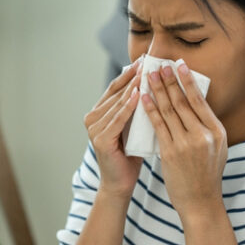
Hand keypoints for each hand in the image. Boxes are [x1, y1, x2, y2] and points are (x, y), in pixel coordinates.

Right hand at [84, 57, 143, 198]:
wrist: (120, 184)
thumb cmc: (130, 156)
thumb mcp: (133, 127)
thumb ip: (135, 109)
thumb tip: (152, 85)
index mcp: (99, 113)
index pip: (116, 88)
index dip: (130, 74)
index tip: (145, 59)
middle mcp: (92, 118)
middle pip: (116, 93)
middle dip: (133, 77)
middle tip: (148, 61)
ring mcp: (93, 129)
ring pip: (117, 103)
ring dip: (132, 87)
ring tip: (146, 74)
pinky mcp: (100, 139)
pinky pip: (117, 119)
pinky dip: (127, 106)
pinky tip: (138, 95)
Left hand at [141, 61, 227, 220]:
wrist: (200, 202)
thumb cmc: (206, 174)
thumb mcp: (216, 148)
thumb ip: (205, 127)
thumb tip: (194, 103)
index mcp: (217, 131)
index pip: (200, 100)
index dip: (188, 81)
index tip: (179, 65)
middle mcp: (204, 135)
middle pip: (183, 101)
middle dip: (170, 81)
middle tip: (160, 64)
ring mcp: (187, 143)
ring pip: (169, 110)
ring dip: (158, 90)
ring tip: (149, 75)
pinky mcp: (171, 152)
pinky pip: (158, 125)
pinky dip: (150, 109)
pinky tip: (143, 98)